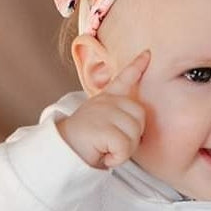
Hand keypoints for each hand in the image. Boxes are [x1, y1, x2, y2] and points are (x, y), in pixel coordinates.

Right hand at [57, 50, 149, 168]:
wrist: (63, 151)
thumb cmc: (86, 142)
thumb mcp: (101, 122)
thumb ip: (118, 115)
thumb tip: (139, 121)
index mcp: (107, 98)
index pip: (124, 78)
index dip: (137, 65)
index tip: (148, 53)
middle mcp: (107, 101)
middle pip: (140, 117)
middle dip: (133, 137)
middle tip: (113, 143)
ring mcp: (104, 112)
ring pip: (134, 134)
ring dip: (124, 150)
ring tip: (107, 149)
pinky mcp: (102, 128)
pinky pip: (124, 147)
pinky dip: (117, 158)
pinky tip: (105, 156)